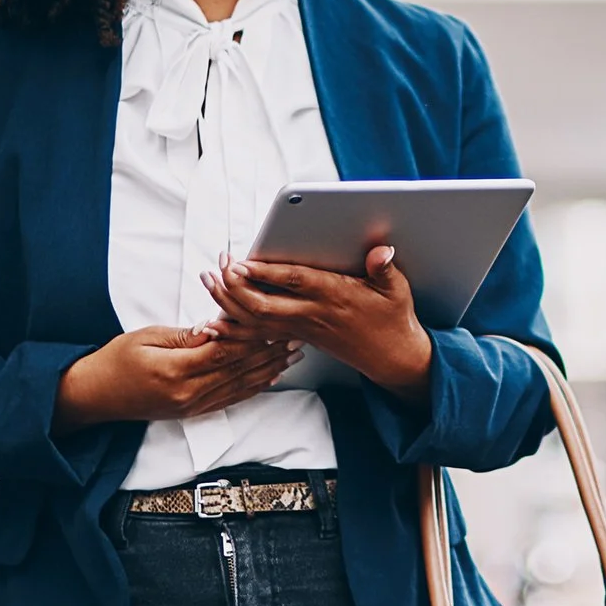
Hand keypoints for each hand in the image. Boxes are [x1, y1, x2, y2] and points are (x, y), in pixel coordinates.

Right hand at [53, 324, 298, 432]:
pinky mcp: (193, 412)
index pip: (224, 351)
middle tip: (295, 335)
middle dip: (270, 351)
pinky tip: (270, 377)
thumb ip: (184, 335)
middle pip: (239, 369)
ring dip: (269, 369)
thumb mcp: (146, 337)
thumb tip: (216, 327)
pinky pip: (230, 399)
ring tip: (292, 354)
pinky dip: (253, 387)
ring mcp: (192, 406)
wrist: (95, 397)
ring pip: (240, 386)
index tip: (274, 321)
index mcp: (176, 371)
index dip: (253, 336)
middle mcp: (189, 393)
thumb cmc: (115, 361)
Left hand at [201, 244, 434, 404]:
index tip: (241, 262)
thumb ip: (384, 268)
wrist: (391, 356)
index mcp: (334, 296)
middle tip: (217, 268)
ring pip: (255, 322)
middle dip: (235, 288)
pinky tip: (215, 321)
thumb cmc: (392, 318)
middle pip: (264, 306)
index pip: (295, 283)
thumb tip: (382, 249)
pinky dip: (235, 329)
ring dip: (228, 303)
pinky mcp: (297, 337)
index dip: (266, 274)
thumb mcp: (396, 289)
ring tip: (210, 281)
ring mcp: (302, 329)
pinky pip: (258, 336)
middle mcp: (313, 315)